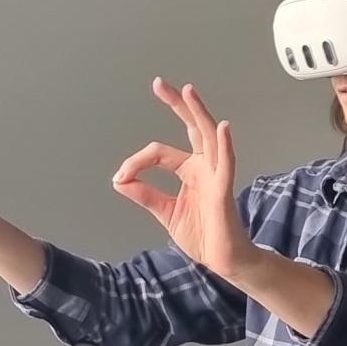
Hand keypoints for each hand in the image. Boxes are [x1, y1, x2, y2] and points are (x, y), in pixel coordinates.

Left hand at [111, 77, 256, 279]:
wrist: (222, 260)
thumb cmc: (202, 235)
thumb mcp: (166, 212)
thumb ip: (146, 195)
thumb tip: (120, 180)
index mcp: (191, 170)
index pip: (160, 153)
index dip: (137, 162)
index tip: (120, 177)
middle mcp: (204, 167)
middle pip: (192, 128)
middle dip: (178, 105)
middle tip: (161, 85)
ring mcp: (216, 175)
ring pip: (208, 138)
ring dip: (198, 114)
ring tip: (188, 92)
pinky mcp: (224, 190)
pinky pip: (226, 164)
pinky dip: (225, 145)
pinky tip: (222, 128)